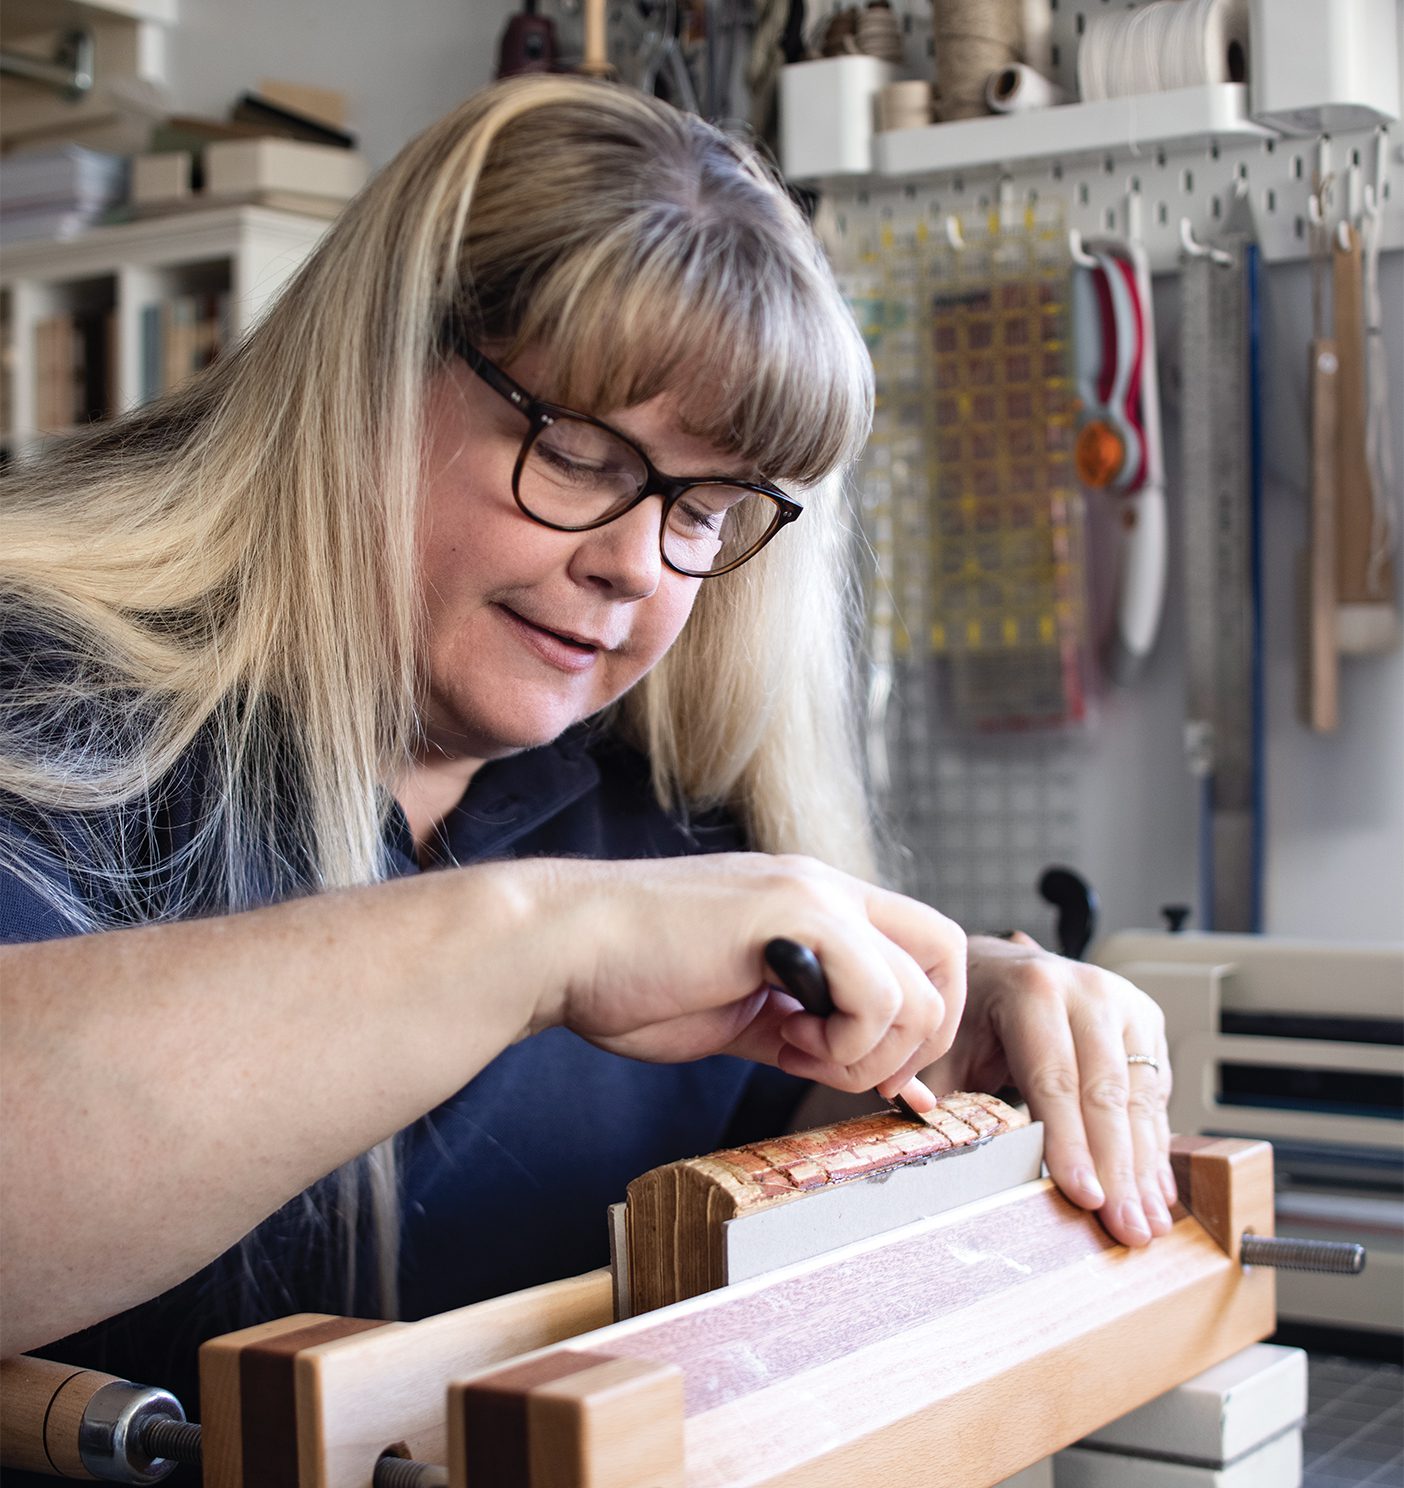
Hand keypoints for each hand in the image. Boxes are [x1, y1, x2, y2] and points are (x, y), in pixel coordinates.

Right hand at [526, 854, 966, 1111]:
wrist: (563, 948)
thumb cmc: (635, 981)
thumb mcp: (744, 1013)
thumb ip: (807, 1031)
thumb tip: (868, 1076)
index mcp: (817, 903)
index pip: (924, 947)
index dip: (921, 1021)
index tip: (874, 1074)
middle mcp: (827, 887)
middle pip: (948, 953)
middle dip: (924, 1036)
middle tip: (858, 1072)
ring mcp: (813, 895)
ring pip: (921, 987)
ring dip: (872, 1048)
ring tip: (799, 1051)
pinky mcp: (793, 914)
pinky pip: (878, 994)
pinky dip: (846, 1041)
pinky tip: (786, 1041)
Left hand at [922, 932, 1173, 1247]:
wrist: (1002, 969)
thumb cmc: (972, 1013)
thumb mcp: (947, 1044)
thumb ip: (937, 1093)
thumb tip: (930, 1148)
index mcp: (1032, 990)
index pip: (1055, 1080)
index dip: (1071, 1143)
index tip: (1085, 1197)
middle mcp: (1087, 991)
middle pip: (1106, 1093)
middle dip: (1118, 1169)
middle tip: (1126, 1228)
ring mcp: (1125, 1004)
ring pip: (1140, 1098)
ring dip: (1145, 1169)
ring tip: (1146, 1225)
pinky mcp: (1147, 1023)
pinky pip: (1155, 1095)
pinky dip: (1155, 1148)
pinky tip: (1154, 1193)